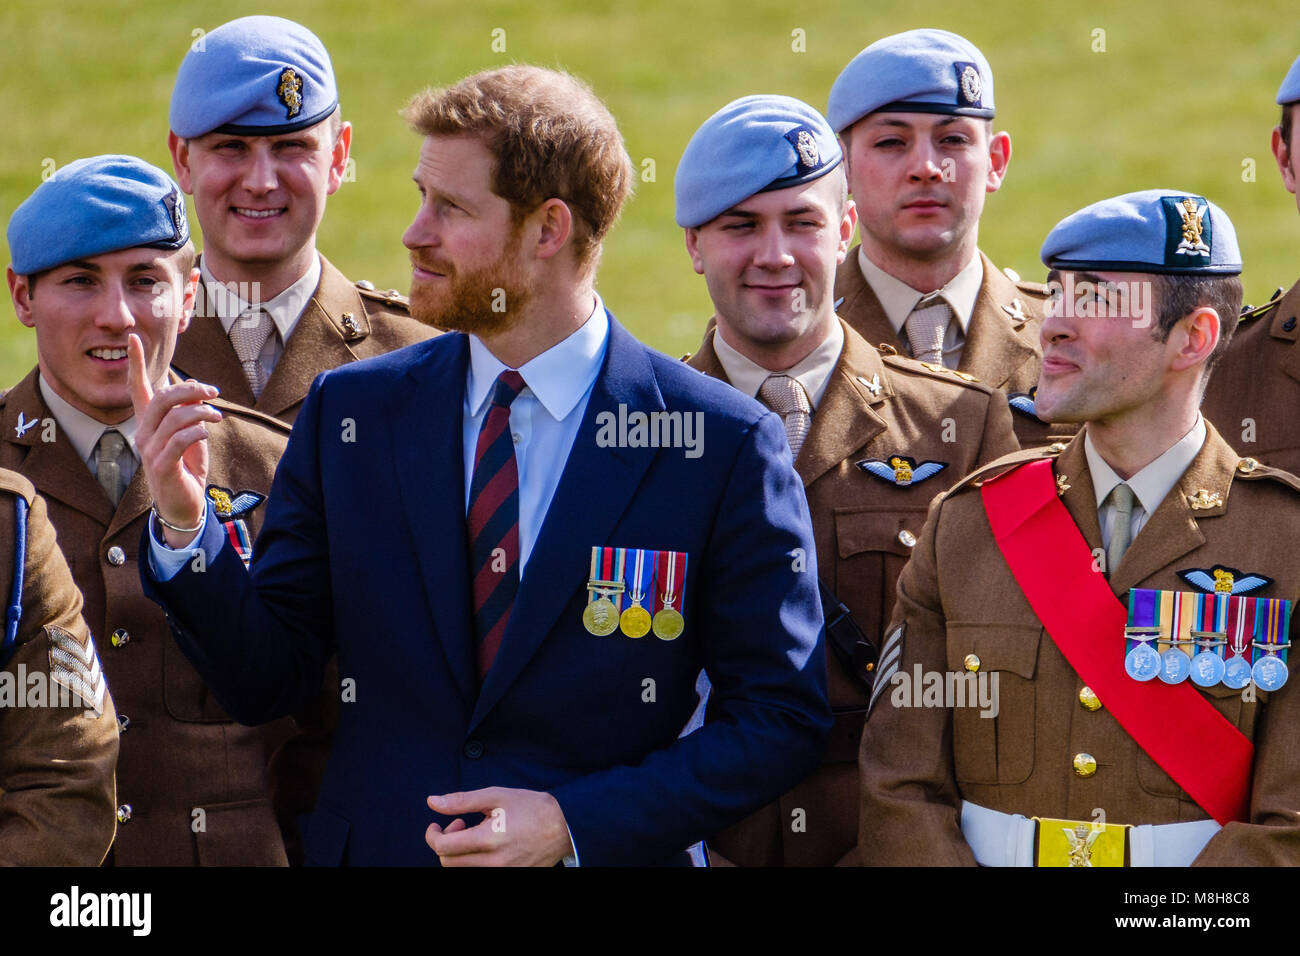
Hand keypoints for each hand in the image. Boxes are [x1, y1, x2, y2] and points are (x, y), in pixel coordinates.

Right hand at [127, 333, 221, 546]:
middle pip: (162, 398)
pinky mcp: (161, 466)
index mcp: (149, 423)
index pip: (138, 388)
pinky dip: (197, 430)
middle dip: (190, 389)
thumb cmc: (187, 467)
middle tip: (213, 391)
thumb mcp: (193, 436)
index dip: (135, 363)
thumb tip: (197, 389)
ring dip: (201, 411)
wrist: (184, 504)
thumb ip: (192, 414)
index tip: (134, 338)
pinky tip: (207, 430)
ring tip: (217, 415)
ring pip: (174, 417)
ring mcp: (150, 450)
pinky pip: (179, 439)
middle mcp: (144, 433)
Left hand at [425, 787, 571, 866]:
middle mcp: (493, 862)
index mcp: (488, 839)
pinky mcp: (509, 876)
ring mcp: (501, 873)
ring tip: (474, 834)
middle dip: (445, 843)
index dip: (432, 835)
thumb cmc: (531, 808)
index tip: (436, 825)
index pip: (443, 847)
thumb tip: (432, 802)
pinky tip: (486, 845)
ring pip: (461, 870)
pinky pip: (479, 873)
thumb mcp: (496, 796)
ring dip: (459, 853)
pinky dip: (474, 860)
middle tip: (460, 825)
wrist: (563, 828)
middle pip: (448, 863)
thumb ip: (461, 801)